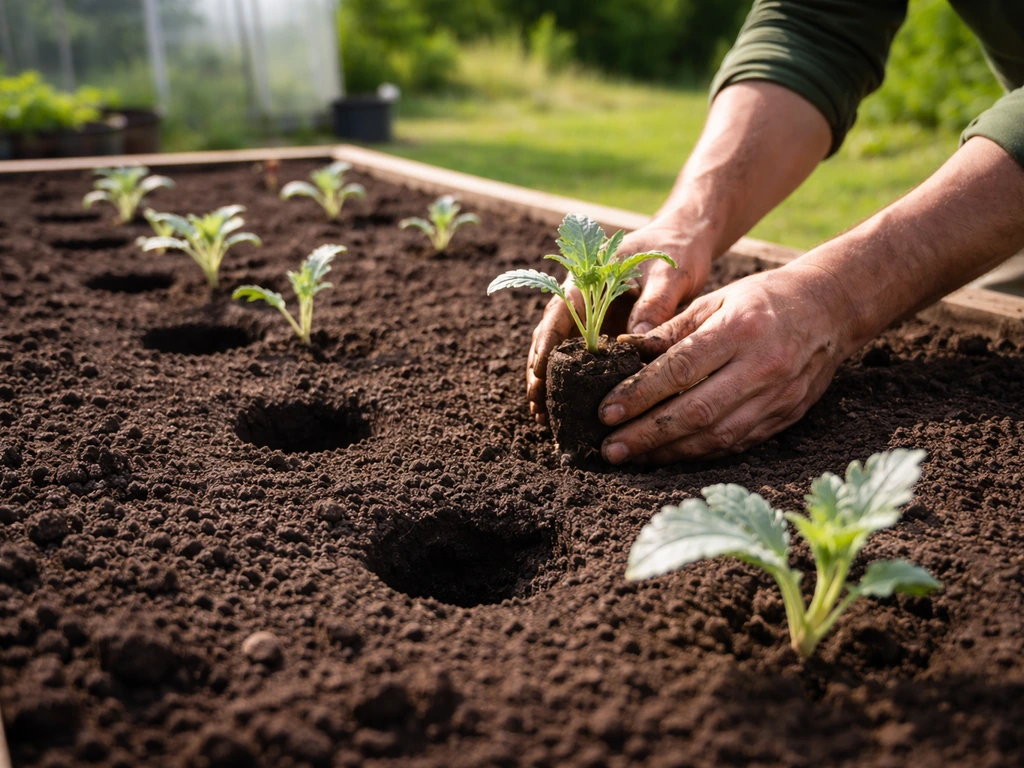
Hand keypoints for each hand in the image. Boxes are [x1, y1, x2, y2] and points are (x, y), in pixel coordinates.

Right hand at [526, 220, 712, 423]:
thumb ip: (656, 302)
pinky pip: (583, 359)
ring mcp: (590, 318)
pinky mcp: (604, 333)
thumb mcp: (670, 272)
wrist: (681, 240)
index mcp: (588, 279)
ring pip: (561, 352)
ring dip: (550, 381)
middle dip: (539, 371)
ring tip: (542, 416)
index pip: (558, 313)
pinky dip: (573, 382)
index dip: (546, 344)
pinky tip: (568, 409)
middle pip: (549, 337)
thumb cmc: (674, 250)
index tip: (539, 372)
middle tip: (536, 405)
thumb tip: (639, 336)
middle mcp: (581, 300)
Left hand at [598, 263, 858, 463]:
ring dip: (668, 452)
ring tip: (631, 457)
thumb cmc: (764, 299)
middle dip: (647, 434)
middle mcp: (761, 367)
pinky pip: (735, 443)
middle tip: (610, 448)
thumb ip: (672, 329)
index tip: (606, 411)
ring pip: (715, 435)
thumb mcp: (717, 299)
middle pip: (695, 411)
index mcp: (740, 330)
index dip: (641, 394)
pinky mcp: (784, 417)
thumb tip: (625, 354)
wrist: (831, 310)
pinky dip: (698, 453)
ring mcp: (776, 397)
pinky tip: (668, 456)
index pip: (681, 368)